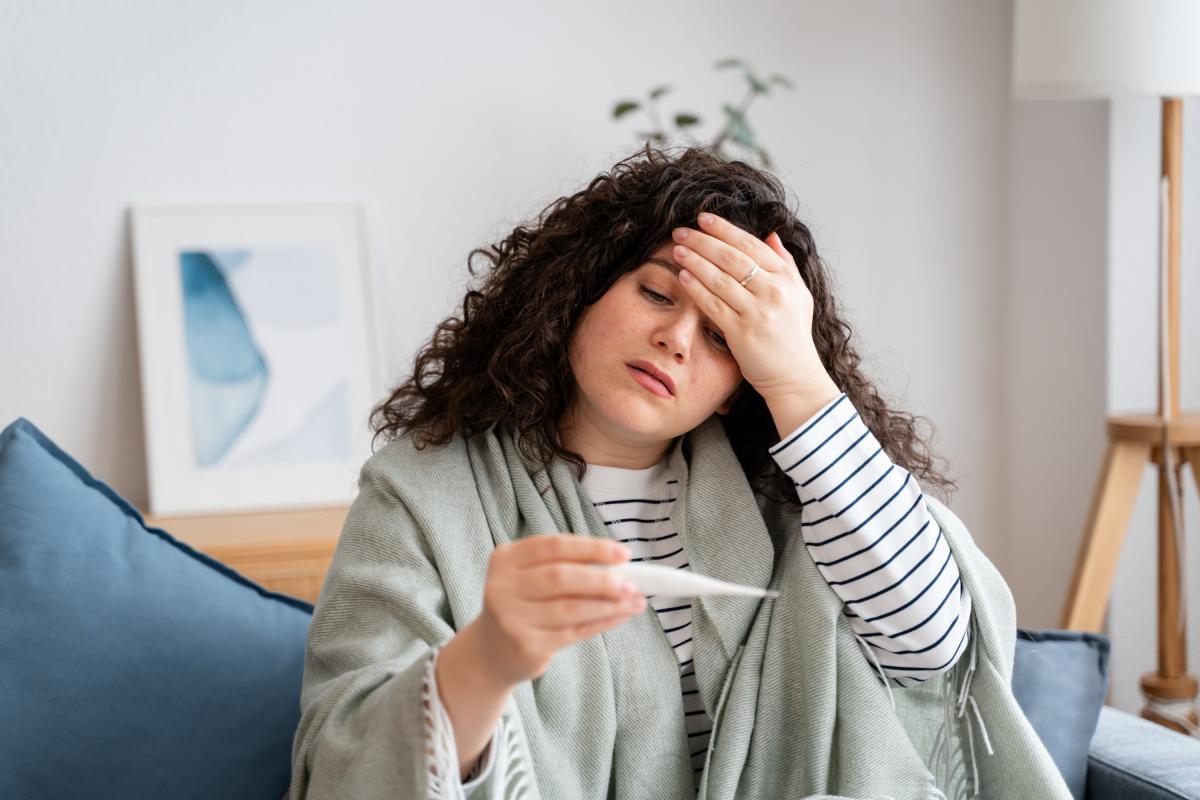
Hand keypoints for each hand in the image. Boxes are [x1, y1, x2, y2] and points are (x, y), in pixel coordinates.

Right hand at [474, 533, 644, 686]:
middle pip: (560, 577)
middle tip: (632, 582)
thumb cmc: (524, 605)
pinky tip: (620, 615)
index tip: (623, 553)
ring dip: (608, 604)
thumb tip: (620, 564)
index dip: (591, 548)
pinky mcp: (526, 645)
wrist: (492, 651)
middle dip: (602, 578)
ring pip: (570, 607)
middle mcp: (502, 587)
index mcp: (506, 559)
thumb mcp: (533, 577)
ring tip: (634, 600)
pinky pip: (573, 631)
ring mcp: (511, 618)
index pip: (553, 546)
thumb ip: (568, 567)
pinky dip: (602, 622)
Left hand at [670, 212, 830, 399]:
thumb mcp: (799, 296)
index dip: (725, 229)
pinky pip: (713, 305)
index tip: (704, 219)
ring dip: (695, 261)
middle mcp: (774, 292)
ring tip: (677, 249)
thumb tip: (771, 235)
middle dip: (703, 241)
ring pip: (720, 278)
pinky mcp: (742, 333)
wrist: (795, 376)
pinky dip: (696, 288)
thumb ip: (786, 264)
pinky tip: (683, 276)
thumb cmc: (793, 336)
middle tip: (681, 231)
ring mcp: (758, 313)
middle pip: (732, 258)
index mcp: (787, 279)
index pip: (751, 245)